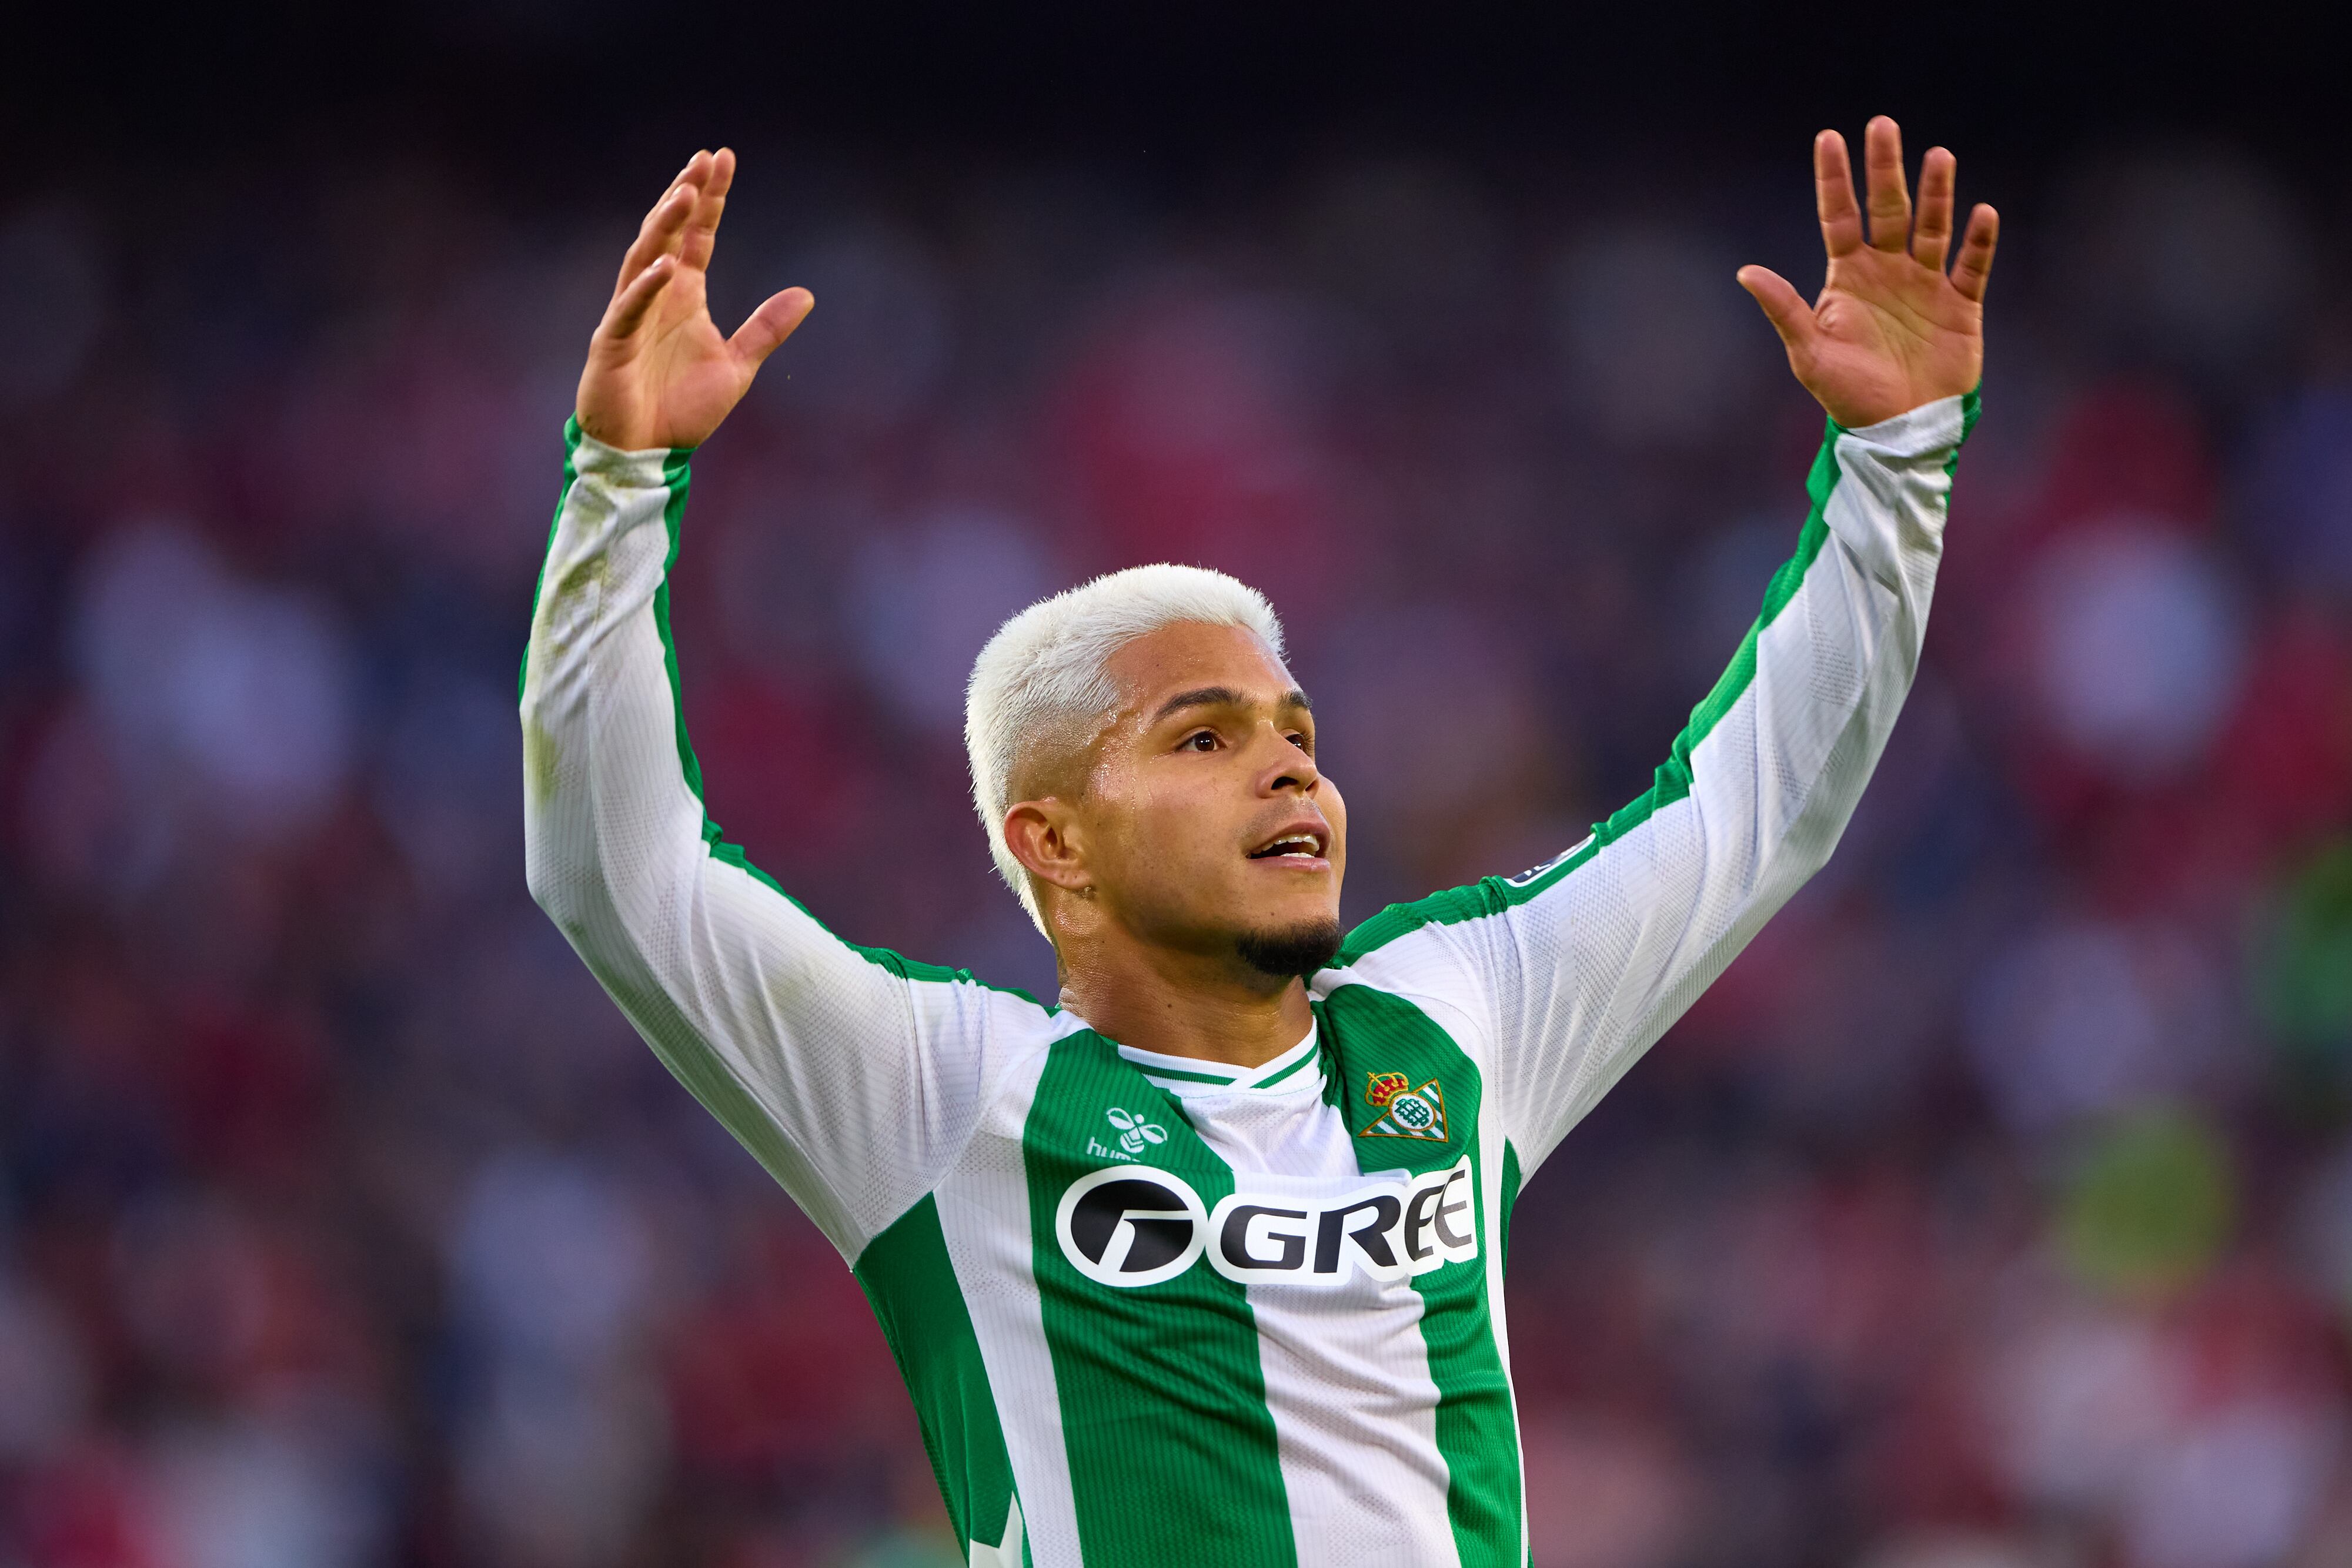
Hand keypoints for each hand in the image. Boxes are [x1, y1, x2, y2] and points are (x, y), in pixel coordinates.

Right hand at [575, 149, 813, 450]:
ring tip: (686, 193)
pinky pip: (628, 310)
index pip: (698, 235)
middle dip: (685, 194)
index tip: (723, 158)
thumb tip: (806, 294)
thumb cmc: (682, 410)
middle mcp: (656, 295)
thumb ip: (766, 329)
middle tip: (704, 159)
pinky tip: (666, 265)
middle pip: (668, 233)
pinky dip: (646, 288)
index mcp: (684, 294)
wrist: (647, 452)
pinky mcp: (613, 344)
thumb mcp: (737, 366)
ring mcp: (631, 316)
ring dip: (663, 226)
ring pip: (644, 258)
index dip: (711, 199)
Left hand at [1737, 116, 1997, 428]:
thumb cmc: (1848, 394)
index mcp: (1848, 276)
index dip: (1834, 179)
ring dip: (1936, 193)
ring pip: (1932, 227)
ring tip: (1938, 157)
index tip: (1829, 138)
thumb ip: (1783, 309)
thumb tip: (1746, 272)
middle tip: (1883, 125)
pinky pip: (1972, 266)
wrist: (1896, 430)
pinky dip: (1979, 241)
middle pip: (1887, 209)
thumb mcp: (1808, 353)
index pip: (1839, 216)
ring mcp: (1926, 284)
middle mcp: (1888, 270)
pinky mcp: (1961, 305)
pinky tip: (1982, 213)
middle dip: (1885, 169)